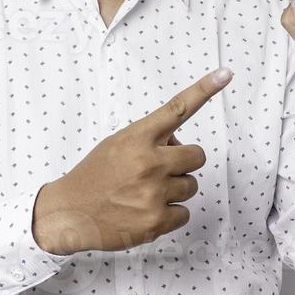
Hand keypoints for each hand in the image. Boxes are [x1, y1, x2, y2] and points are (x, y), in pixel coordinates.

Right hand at [32, 67, 232, 255]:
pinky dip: (169, 214)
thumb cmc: (94, 176)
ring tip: (145, 193)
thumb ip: (149, 140)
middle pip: (197, 155)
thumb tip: (178, 146)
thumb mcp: (117, 145)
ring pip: (191, 185)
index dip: (204, 89)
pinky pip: (184, 212)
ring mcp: (154, 193)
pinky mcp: (156, 221)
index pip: (177, 108)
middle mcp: (149, 162)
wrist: (69, 213)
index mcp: (137, 138)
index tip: (225, 73)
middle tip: (160, 170)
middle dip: (184, 162)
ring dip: (174, 189)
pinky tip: (146, 212)